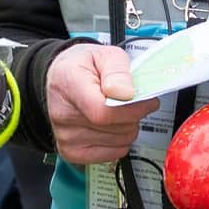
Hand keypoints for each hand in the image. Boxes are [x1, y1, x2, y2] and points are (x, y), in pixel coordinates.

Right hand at [45, 44, 158, 164]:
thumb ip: (118, 70)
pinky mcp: (71, 152)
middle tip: (131, 101)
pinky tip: (112, 127)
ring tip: (119, 111)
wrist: (61, 79)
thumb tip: (126, 93)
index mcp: (68, 85)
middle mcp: (62, 114)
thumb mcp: (105, 54)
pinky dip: (120, 142)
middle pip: (115, 128)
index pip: (103, 112)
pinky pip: (112, 154)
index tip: (147, 101)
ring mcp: (65, 136)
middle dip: (134, 115)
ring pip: (119, 142)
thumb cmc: (83, 67)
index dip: (132, 109)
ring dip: (128, 128)